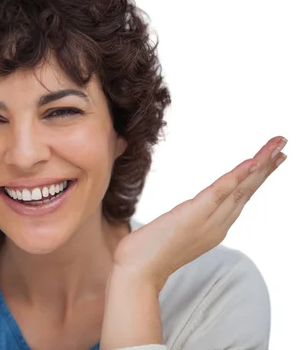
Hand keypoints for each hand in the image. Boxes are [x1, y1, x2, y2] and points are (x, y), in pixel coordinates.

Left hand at [113, 136, 287, 290]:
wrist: (138, 274)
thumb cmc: (146, 255)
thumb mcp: (169, 234)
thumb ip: (179, 224)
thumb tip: (175, 216)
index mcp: (213, 229)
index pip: (239, 198)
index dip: (255, 178)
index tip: (268, 160)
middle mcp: (217, 226)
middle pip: (247, 191)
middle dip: (266, 167)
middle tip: (282, 144)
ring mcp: (208, 222)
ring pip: (240, 189)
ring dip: (260, 165)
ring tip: (277, 146)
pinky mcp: (193, 216)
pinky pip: (220, 193)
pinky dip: (237, 176)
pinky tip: (253, 162)